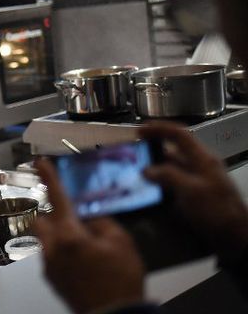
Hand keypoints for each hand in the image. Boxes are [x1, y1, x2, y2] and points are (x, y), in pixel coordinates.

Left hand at [34, 158, 144, 313]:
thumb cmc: (120, 282)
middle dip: (54, 215)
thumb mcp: (122, 243)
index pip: (57, 198)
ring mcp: (49, 266)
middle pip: (42, 220)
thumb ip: (102, 222)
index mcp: (70, 236)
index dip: (50, 177)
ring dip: (60, 235)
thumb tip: (90, 216)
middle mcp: (53, 249)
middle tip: (73, 218)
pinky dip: (63, 251)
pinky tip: (83, 260)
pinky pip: (52, 256)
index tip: (41, 163)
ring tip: (84, 244)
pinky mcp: (52, 279)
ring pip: (46, 239)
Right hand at [139, 122, 247, 263]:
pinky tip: (147, 189)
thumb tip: (146, 170)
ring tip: (134, 170)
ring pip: (171, 168)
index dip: (159, 128)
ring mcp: (196, 181)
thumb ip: (168, 176)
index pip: (180, 134)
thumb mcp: (191, 190)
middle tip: (133, 152)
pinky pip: (172, 183)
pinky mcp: (192, 195)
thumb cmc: (216, 211)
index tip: (139, 130)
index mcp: (203, 159)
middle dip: (153, 148)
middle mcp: (199, 166)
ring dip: (153, 167)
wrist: (234, 238)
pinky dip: (158, 183)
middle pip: (174, 150)